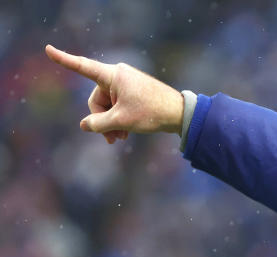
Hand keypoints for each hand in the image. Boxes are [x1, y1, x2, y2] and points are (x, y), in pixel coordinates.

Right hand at [45, 44, 183, 143]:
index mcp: (113, 75)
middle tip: (112, 139)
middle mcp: (118, 75)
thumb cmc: (152, 113)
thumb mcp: (121, 121)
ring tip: (121, 138)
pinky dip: (120, 119)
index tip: (48, 50)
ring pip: (108, 106)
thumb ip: (99, 124)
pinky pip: (118, 105)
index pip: (83, 67)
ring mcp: (126, 84)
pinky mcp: (133, 92)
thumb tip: (84, 125)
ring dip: (112, 123)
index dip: (64, 60)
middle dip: (102, 120)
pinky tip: (126, 133)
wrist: (180, 114)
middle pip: (97, 99)